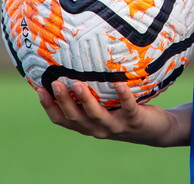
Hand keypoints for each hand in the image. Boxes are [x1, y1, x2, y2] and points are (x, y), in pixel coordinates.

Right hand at [36, 81, 190, 146]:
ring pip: (96, 115)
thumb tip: (71, 64)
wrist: (155, 129)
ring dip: (86, 100)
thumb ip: (88, 93)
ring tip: (77, 83)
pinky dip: (123, 96)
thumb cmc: (123, 111)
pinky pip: (128, 108)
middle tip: (54, 83)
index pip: (62, 119)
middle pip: (75, 117)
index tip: (39, 89)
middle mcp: (98, 128)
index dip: (50, 107)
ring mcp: (116, 126)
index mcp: (87, 125)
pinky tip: (119, 84)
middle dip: (63, 101)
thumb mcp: (103, 104)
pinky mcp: (135, 120)